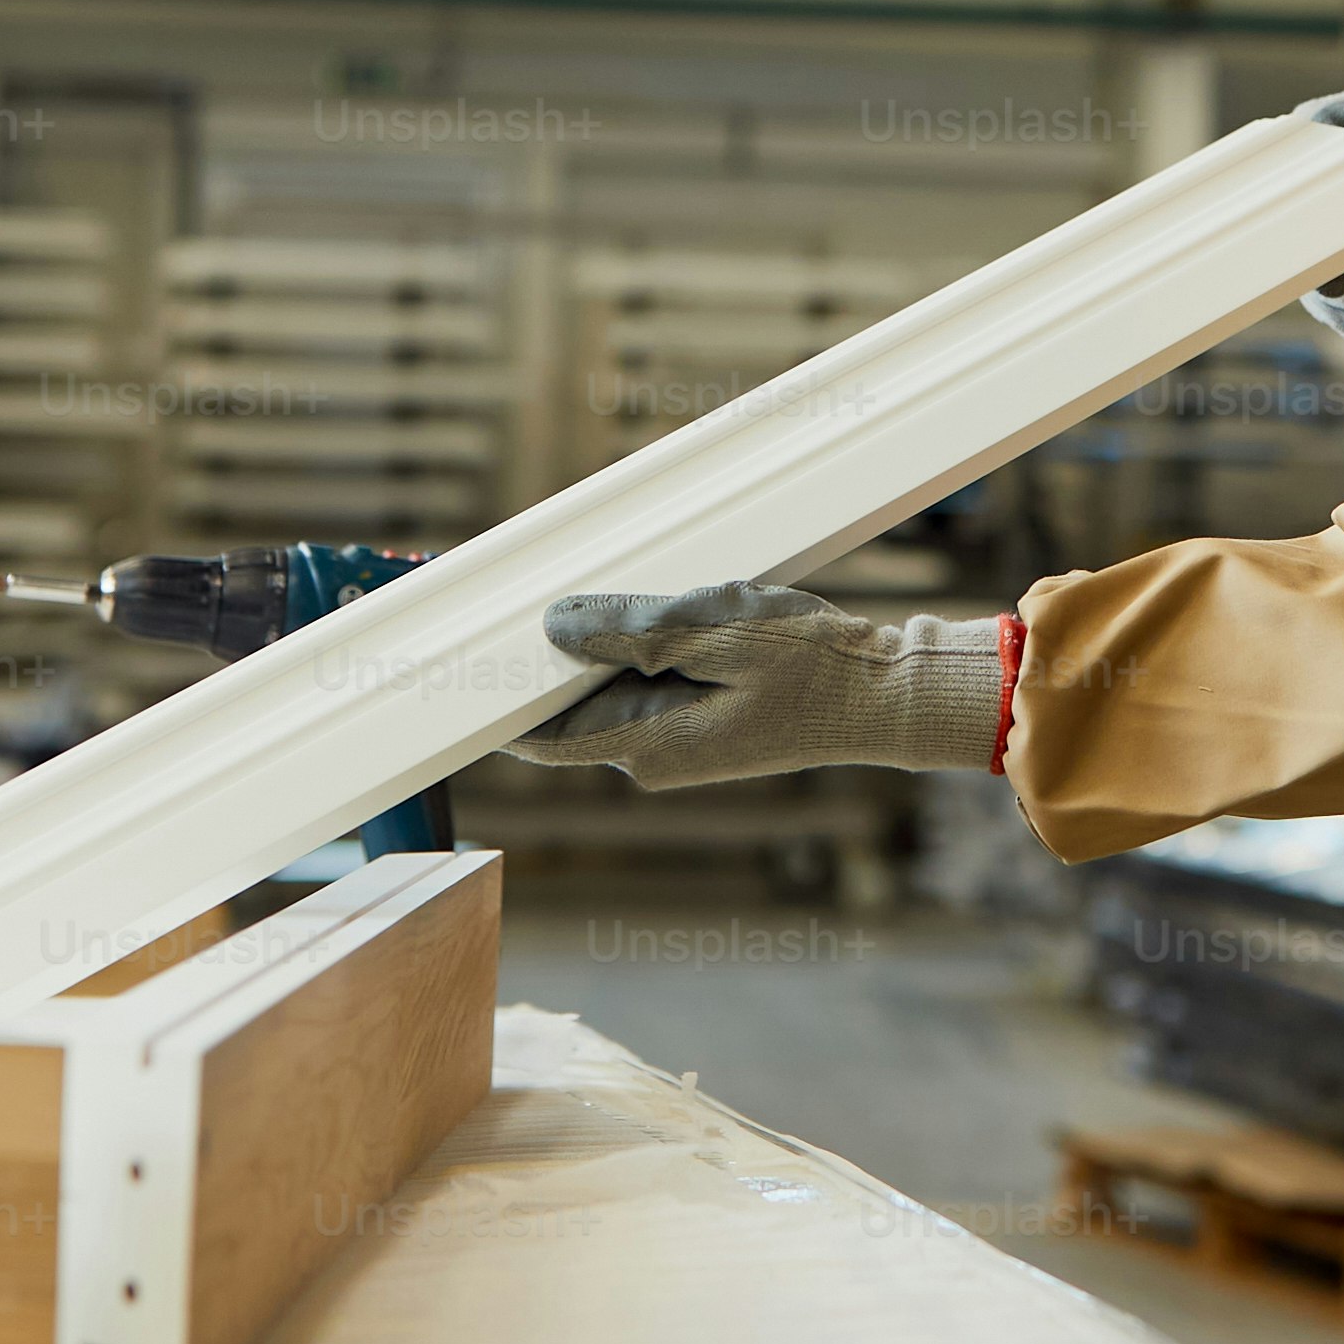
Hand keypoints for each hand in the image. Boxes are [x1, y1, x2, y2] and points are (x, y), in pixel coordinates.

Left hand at [517, 581, 1009, 788]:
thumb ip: (632, 632)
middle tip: (521, 596)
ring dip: (599, 644)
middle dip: (548, 655)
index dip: (495, 698)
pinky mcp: (702, 720)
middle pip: (570, 704)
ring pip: (609, 687)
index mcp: (649, 746)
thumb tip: (555, 626)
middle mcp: (655, 754)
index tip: (457, 661)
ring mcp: (680, 740)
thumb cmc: (813, 667)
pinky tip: (652, 606)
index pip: (540, 734)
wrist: (886, 695)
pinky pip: (647, 680)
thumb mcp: (718, 630)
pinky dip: (637, 645)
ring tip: (597, 589)